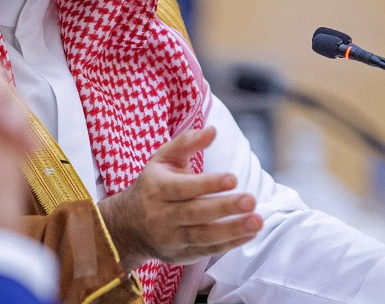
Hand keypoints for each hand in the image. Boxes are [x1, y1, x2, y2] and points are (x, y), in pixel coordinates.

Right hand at [97, 126, 262, 269]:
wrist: (128, 226)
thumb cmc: (153, 185)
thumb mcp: (162, 159)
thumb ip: (186, 143)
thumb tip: (212, 130)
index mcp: (156, 188)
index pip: (182, 188)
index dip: (207, 184)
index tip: (233, 178)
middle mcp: (161, 215)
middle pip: (194, 213)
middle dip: (224, 207)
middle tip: (251, 200)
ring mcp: (171, 238)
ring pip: (202, 236)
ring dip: (232, 230)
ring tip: (256, 221)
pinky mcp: (181, 255)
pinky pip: (207, 250)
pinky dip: (230, 243)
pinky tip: (249, 233)